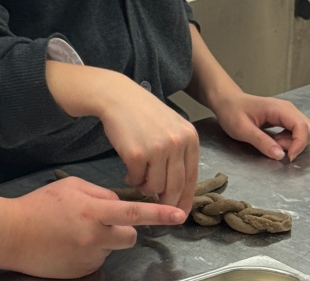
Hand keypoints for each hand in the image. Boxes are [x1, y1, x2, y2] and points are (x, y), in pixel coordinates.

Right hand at [9, 175, 186, 277]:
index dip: (159, 213)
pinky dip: (88, 252)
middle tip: (102, 222)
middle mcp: (94, 236)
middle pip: (130, 236)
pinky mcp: (82, 272)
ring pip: (111, 248)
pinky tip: (69, 245)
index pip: (134, 212)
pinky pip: (96, 260)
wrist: (12, 234)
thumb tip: (117, 203)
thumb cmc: (40, 205)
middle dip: (124, 229)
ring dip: (102, 240)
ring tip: (75, 233)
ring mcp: (88, 257)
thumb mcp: (70, 186)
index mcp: (92, 210)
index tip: (180, 215)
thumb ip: (99, 193)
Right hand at [46, 61, 198, 213]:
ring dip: (146, 188)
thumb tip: (178, 190)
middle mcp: (177, 143)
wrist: (118, 97)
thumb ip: (179, 153)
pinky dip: (132, 179)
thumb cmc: (143, 113)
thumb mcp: (171, 127)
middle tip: (157, 205)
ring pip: (155, 186)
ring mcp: (158, 148)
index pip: (191, 178)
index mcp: (190, 138)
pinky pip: (137, 179)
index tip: (180, 213)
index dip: (185, 199)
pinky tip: (129, 171)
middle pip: (175, 186)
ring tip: (140, 179)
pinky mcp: (137, 153)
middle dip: (166, 201)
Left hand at [212, 92, 309, 160]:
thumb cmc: (232, 111)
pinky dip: (290, 140)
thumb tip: (280, 155)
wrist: (226, 101)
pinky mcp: (284, 119)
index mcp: (279, 109)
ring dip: (293, 143)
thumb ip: (261, 141)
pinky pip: (296, 132)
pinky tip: (274, 140)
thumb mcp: (242, 129)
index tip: (287, 157)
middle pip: (308, 129)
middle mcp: (288, 109)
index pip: (302, 127)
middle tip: (277, 148)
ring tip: (273, 143)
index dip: (299, 144)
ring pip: (304, 131)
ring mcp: (287, 113)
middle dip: (297, 144)